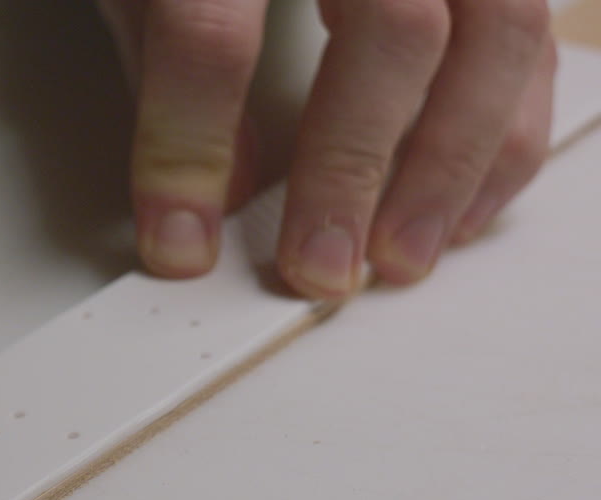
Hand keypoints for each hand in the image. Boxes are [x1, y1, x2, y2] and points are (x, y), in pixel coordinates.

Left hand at [99, 0, 555, 296]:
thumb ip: (169, 60)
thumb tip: (214, 195)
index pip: (208, 28)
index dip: (188, 145)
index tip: (177, 241)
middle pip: (392, 27)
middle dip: (354, 166)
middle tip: (318, 268)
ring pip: (498, 35)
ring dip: (453, 167)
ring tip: (399, 259)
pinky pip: (533, 39)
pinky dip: (507, 134)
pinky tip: (459, 208)